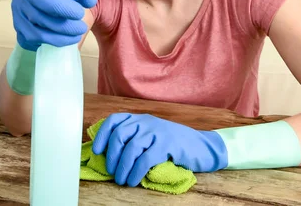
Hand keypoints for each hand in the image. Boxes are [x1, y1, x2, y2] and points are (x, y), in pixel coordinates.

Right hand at [11, 0, 96, 50]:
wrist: (48, 18)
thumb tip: (89, 0)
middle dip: (60, 6)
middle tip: (79, 13)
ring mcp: (18, 9)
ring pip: (37, 18)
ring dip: (62, 26)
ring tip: (80, 28)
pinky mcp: (20, 28)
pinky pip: (37, 35)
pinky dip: (58, 38)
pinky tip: (72, 37)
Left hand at [92, 113, 227, 185]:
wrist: (203, 147)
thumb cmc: (174, 145)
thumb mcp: (151, 136)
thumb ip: (134, 139)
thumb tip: (111, 155)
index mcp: (139, 119)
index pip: (114, 120)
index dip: (102, 135)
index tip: (97, 150)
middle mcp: (146, 122)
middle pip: (120, 134)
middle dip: (112, 155)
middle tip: (111, 171)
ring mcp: (157, 131)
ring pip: (131, 148)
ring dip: (123, 166)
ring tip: (121, 180)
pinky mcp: (168, 144)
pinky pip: (145, 159)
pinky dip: (136, 171)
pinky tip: (133, 180)